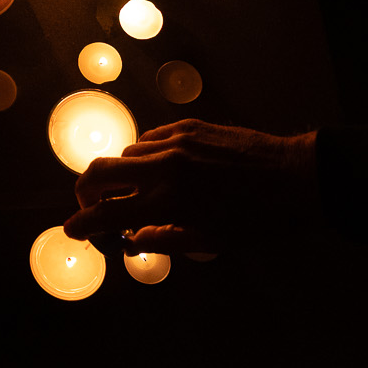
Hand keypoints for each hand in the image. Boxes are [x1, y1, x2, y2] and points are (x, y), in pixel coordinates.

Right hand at [62, 120, 318, 254]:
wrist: (295, 178)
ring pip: (125, 154)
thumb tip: (136, 239)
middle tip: (89, 202)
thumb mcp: (213, 242)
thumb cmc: (258, 221)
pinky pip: (150, 138)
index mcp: (169, 203)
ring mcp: (175, 142)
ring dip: (120, 174)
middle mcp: (164, 169)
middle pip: (100, 172)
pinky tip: (159, 166)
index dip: (83, 223)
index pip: (108, 215)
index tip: (72, 228)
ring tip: (134, 188)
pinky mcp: (189, 126)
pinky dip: (145, 155)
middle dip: (85, 190)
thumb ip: (168, 240)